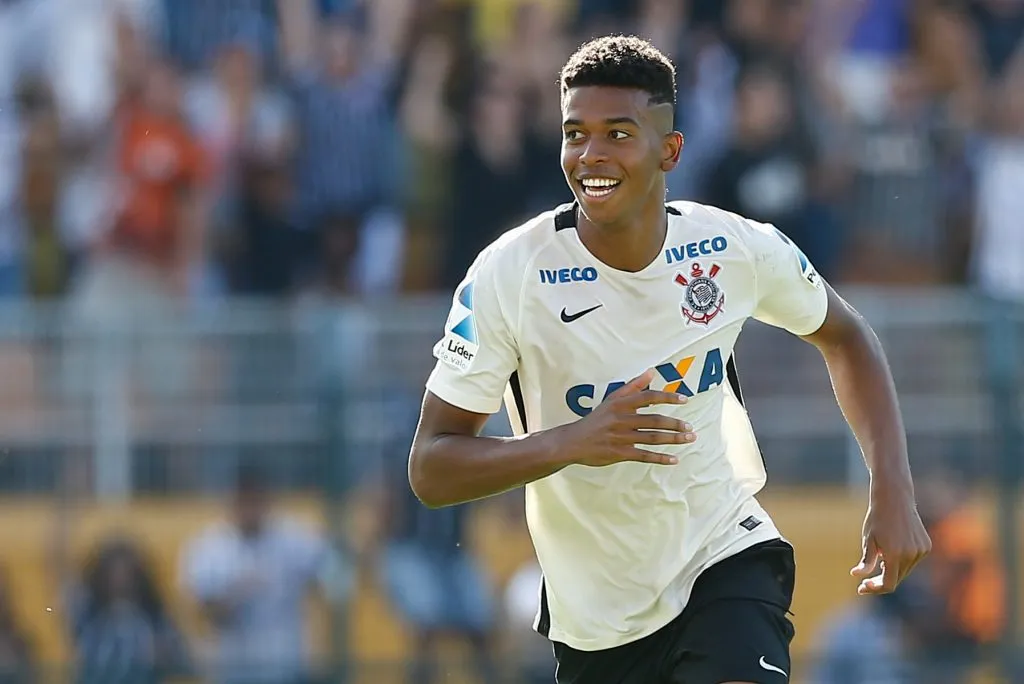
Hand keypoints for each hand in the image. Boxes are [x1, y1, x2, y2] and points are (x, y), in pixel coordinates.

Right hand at [559, 369, 695, 467]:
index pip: (648, 397)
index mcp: (620, 404)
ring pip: (652, 438)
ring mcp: (620, 437)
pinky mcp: (619, 453)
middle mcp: (621, 419)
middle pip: (654, 420)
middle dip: (675, 424)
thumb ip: (633, 386)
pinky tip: (674, 459)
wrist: (573, 441)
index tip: (684, 400)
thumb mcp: (611, 400)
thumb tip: (651, 372)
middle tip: (690, 428)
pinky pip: (643, 455)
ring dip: (673, 439)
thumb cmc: (596, 419)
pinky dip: (660, 458)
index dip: (668, 397)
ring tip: (689, 439)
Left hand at [851, 484, 931, 594]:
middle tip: (865, 580)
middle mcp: (911, 554)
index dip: (875, 589)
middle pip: (897, 578)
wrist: (894, 499)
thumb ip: (866, 561)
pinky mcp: (926, 546)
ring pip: (905, 570)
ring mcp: (921, 550)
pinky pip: (912, 560)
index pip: (889, 584)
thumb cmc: (877, 519)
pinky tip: (893, 548)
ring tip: (880, 556)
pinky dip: (902, 561)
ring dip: (892, 570)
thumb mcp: (868, 539)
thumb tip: (856, 575)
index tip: (861, 587)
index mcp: (894, 554)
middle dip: (881, 581)